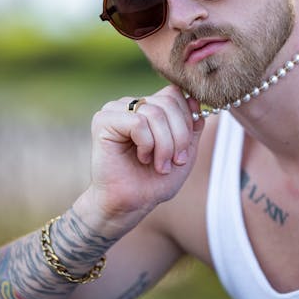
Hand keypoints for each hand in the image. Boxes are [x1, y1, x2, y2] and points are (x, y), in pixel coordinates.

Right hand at [78, 85, 203, 231]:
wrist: (130, 204)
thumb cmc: (154, 181)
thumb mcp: (185, 151)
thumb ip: (192, 126)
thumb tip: (195, 100)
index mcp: (149, 107)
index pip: (175, 94)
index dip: (187, 121)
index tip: (184, 150)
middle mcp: (132, 104)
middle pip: (168, 103)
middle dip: (179, 137)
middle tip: (176, 161)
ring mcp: (115, 110)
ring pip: (155, 114)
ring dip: (164, 145)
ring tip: (159, 165)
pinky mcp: (103, 121)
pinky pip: (137, 123)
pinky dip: (146, 145)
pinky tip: (141, 158)